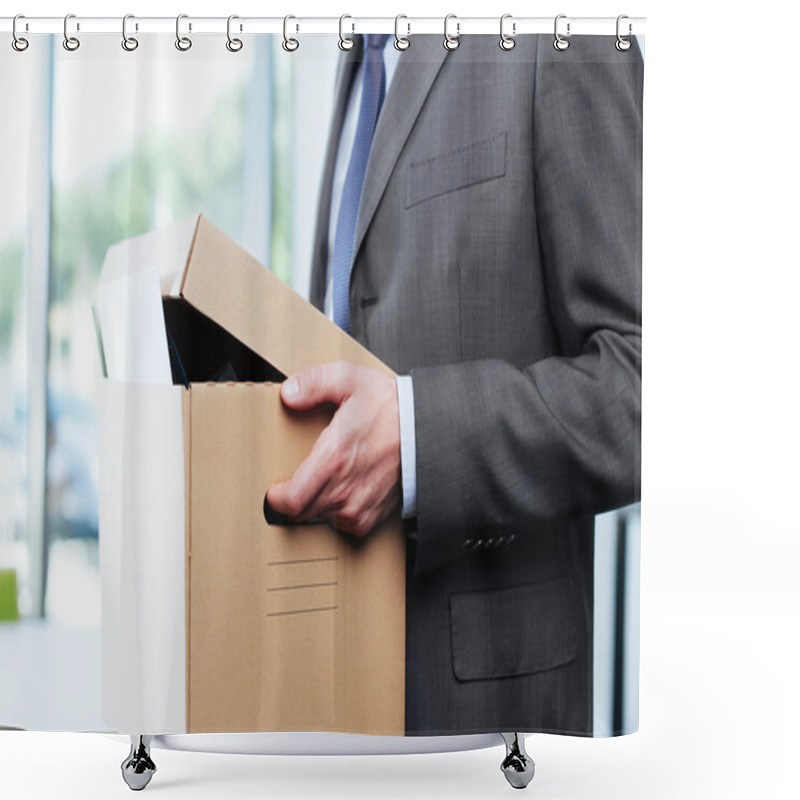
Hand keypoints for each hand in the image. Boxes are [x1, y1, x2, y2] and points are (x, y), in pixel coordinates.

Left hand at [266, 361, 400, 536]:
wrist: (428, 428)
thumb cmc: (391, 407)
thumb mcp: (350, 379)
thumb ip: (314, 383)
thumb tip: (289, 393)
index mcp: (333, 458)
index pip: (292, 500)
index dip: (277, 499)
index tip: (276, 489)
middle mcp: (345, 487)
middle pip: (303, 511)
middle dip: (295, 497)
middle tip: (298, 479)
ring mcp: (360, 504)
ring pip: (322, 516)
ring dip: (318, 502)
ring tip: (326, 479)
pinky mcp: (373, 513)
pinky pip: (345, 524)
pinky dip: (340, 512)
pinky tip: (345, 490)